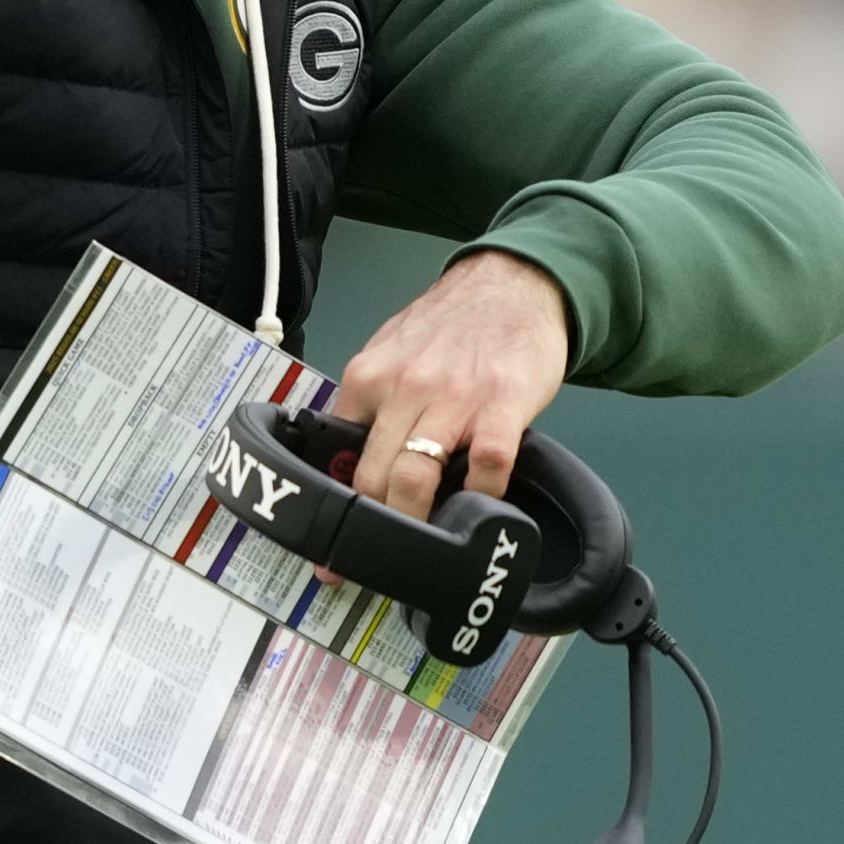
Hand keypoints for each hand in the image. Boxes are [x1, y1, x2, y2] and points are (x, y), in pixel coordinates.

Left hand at [330, 251, 571, 525]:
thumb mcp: (391, 352)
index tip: (330, 537)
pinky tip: (480, 507)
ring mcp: (454, 398)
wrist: (513, 283)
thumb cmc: (452, 322)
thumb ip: (368, 402)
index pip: (334, 454)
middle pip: (370, 479)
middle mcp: (403, 388)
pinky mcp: (503, 404)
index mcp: (368, 378)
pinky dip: (481, 497)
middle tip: (371, 560)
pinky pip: (486, 465)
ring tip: (420, 548)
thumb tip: (343, 457)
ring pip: (415, 478)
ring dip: (414, 524)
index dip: (333, 504)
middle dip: (369, 528)